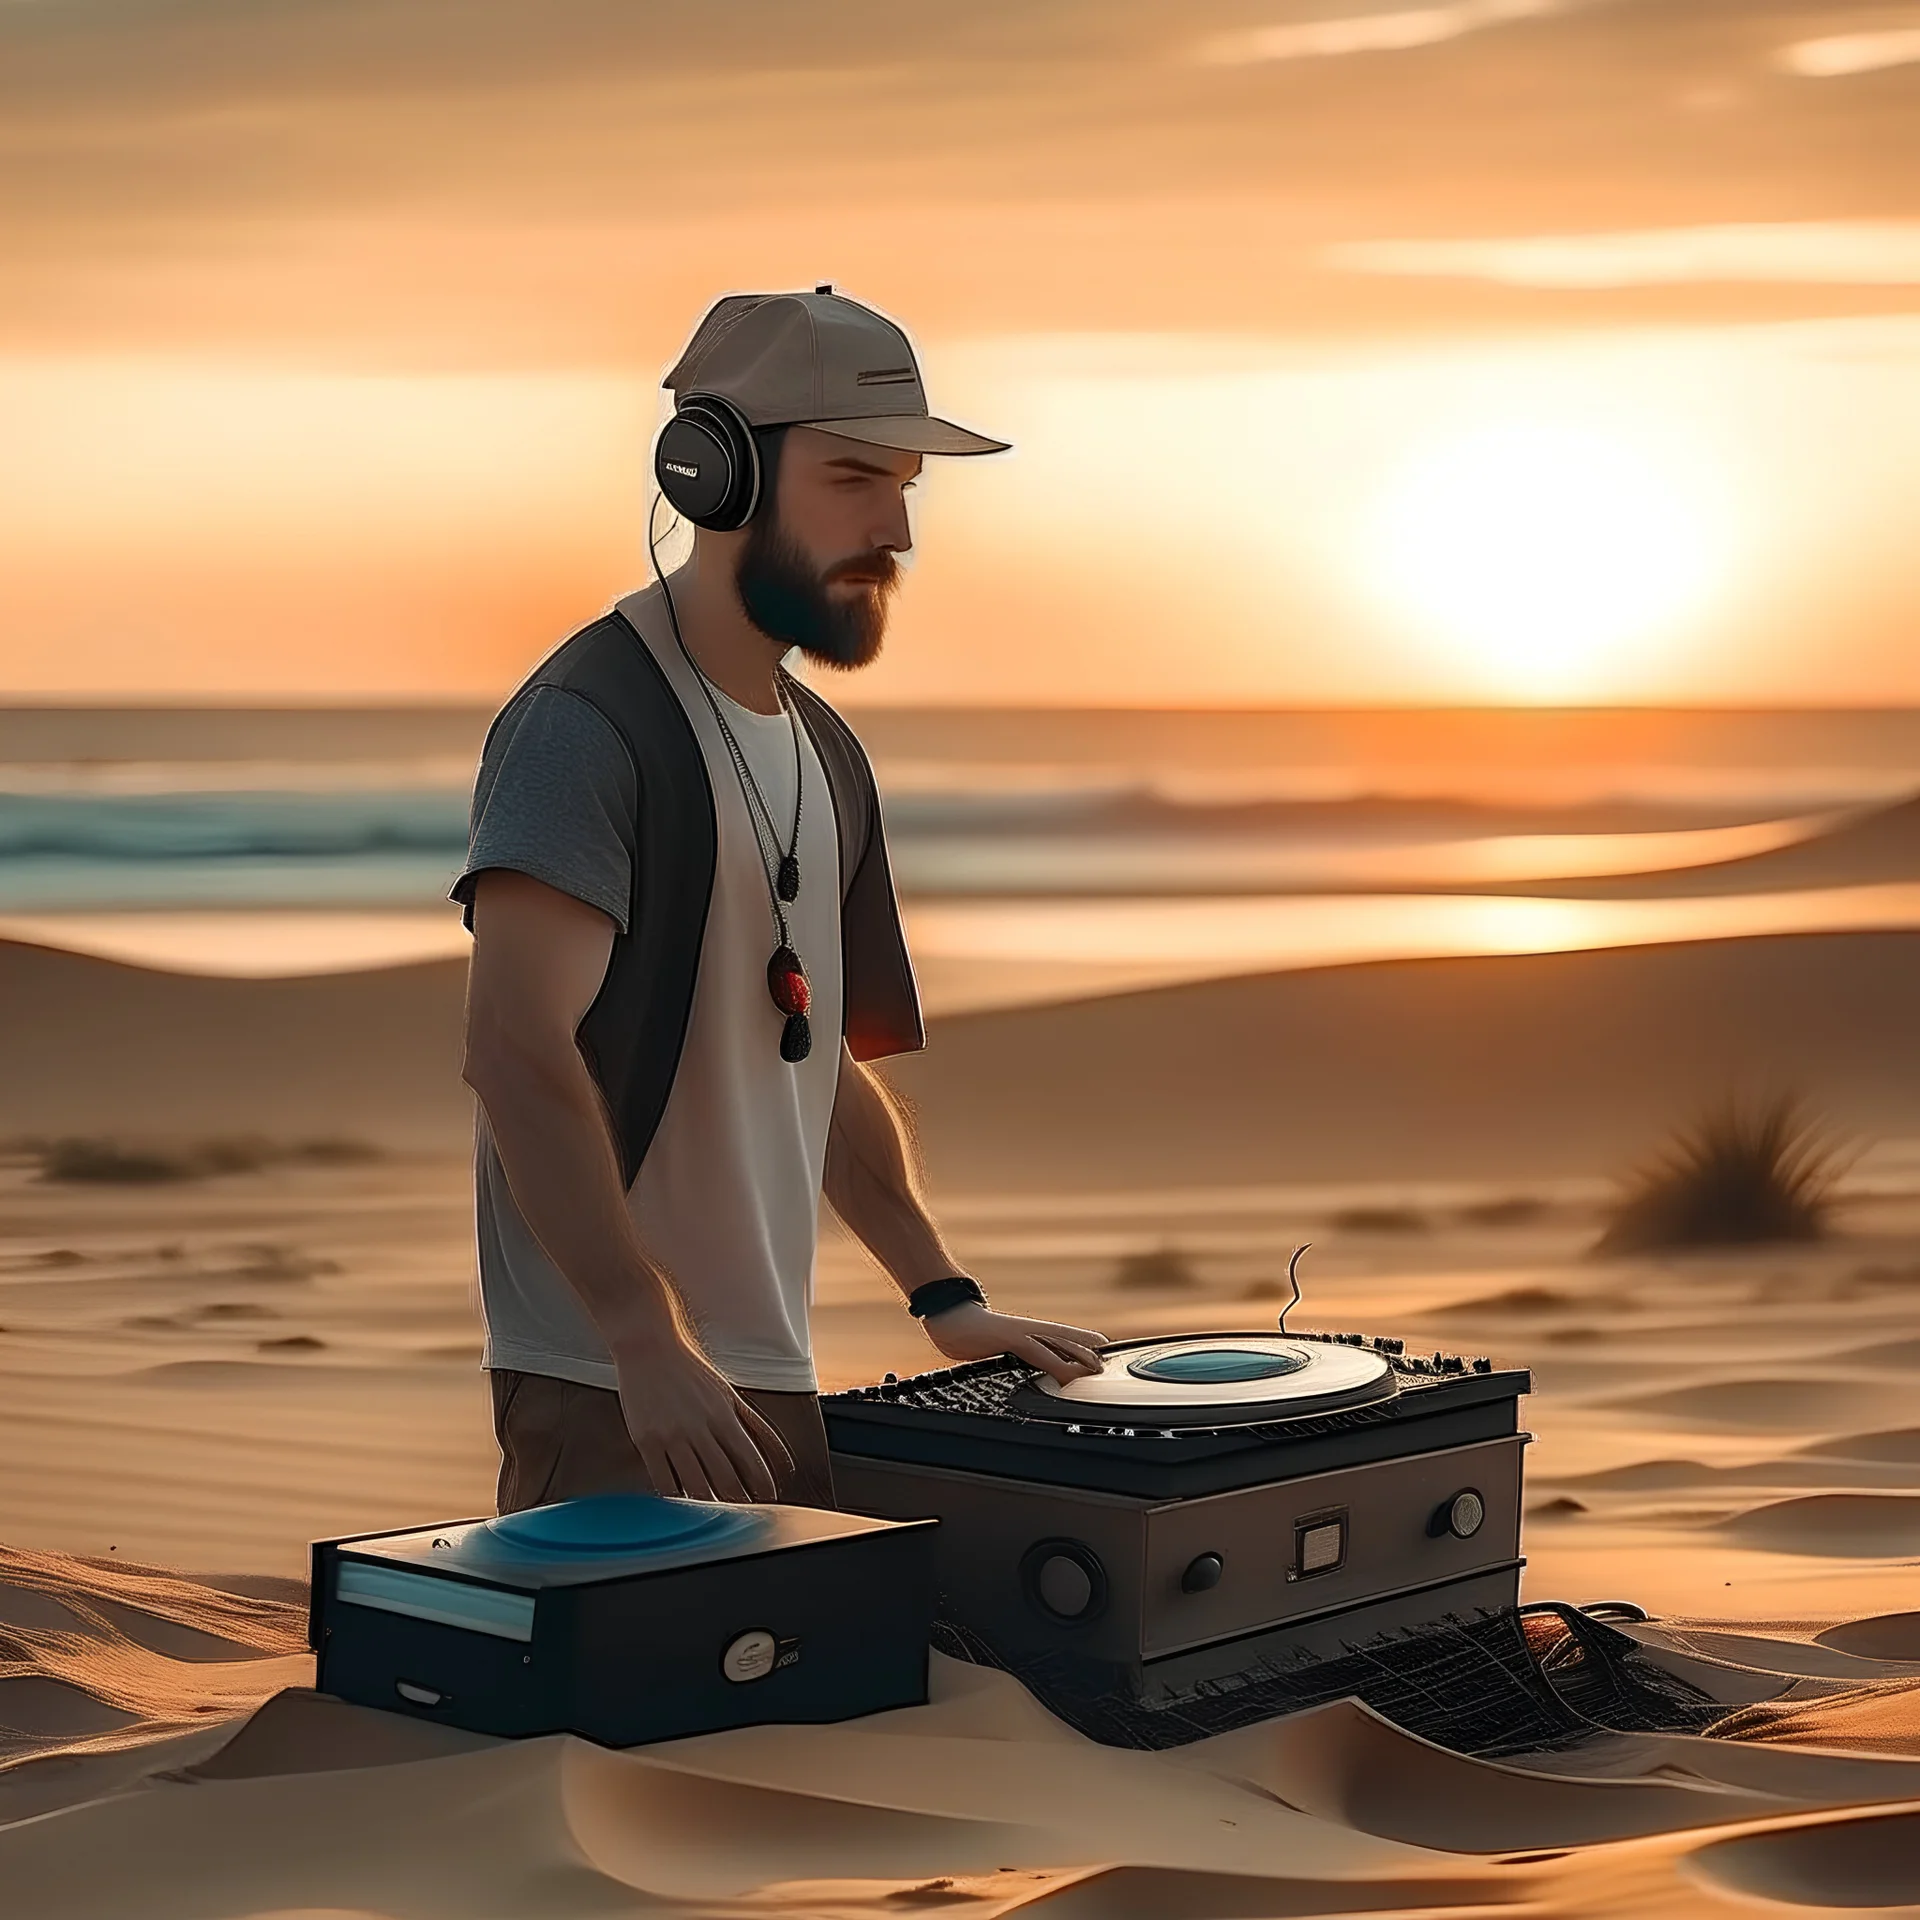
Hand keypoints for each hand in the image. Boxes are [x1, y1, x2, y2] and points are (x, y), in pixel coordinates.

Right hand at [610, 1334, 793, 1503]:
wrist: (649, 1348)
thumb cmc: (689, 1369)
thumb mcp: (728, 1393)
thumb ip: (753, 1423)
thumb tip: (778, 1452)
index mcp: (723, 1414)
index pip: (749, 1459)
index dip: (761, 1483)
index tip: (767, 1497)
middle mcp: (699, 1427)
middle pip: (724, 1478)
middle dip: (737, 1499)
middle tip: (742, 1508)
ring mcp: (671, 1436)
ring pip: (695, 1485)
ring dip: (708, 1502)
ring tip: (714, 1508)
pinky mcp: (646, 1441)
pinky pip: (663, 1481)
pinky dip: (675, 1495)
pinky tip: (681, 1497)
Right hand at [922, 1302, 1107, 1383]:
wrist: (948, 1317)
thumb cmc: (968, 1332)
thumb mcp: (993, 1349)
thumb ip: (1008, 1356)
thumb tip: (1014, 1364)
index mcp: (1025, 1334)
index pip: (1059, 1340)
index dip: (1080, 1346)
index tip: (1099, 1354)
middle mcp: (1028, 1330)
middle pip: (1064, 1341)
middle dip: (1086, 1353)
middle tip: (1106, 1364)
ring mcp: (1021, 1332)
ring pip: (1057, 1344)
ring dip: (1078, 1356)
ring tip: (1097, 1365)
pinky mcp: (1010, 1337)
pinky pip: (1038, 1352)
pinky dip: (1056, 1363)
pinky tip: (1067, 1373)